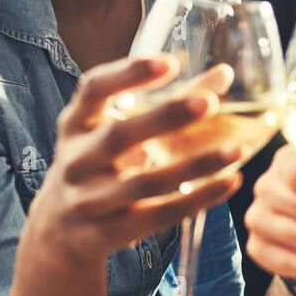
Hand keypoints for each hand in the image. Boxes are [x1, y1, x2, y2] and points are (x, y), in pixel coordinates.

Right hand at [23, 56, 244, 269]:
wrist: (59, 231)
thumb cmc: (99, 163)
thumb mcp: (116, 128)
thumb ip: (169, 100)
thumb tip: (224, 74)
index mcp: (75, 124)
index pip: (93, 90)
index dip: (128, 74)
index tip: (168, 62)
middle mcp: (76, 160)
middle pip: (118, 137)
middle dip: (163, 118)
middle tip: (209, 103)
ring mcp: (88, 200)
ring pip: (144, 183)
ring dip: (194, 166)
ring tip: (236, 150)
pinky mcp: (109, 233)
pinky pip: (158, 215)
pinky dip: (197, 199)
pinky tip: (230, 182)